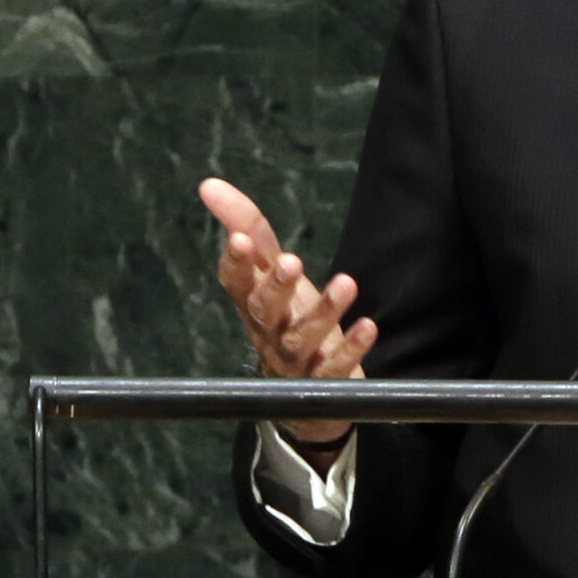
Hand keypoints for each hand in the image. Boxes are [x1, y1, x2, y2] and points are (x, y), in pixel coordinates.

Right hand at [199, 176, 374, 456]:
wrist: (305, 393)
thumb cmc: (285, 316)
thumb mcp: (269, 271)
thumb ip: (248, 229)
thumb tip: (209, 184)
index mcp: (252, 304)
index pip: (235, 284)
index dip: (235, 263)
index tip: (238, 239)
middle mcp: (268, 332)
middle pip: (265, 311)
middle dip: (277, 286)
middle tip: (292, 261)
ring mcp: (294, 360)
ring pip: (302, 338)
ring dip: (324, 311)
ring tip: (347, 283)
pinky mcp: (324, 379)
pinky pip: (335, 367)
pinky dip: (351, 348)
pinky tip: (368, 326)